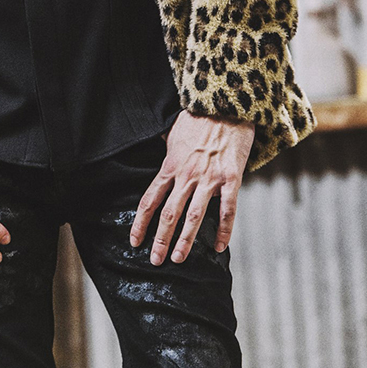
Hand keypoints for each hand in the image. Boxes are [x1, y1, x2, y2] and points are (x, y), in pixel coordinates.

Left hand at [129, 111, 253, 264]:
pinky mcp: (231, 179)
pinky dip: (224, 231)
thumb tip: (156, 150)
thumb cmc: (198, 119)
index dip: (141, 223)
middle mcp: (186, 175)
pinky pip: (227, 210)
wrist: (226, 107)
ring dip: (185, 241)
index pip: (150, 200)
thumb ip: (166, 150)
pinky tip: (220, 246)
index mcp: (170, 166)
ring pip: (194, 217)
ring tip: (178, 259)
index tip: (135, 242)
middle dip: (160, 240)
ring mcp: (209, 179)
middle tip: (155, 260)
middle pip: (169, 214)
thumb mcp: (173, 133)